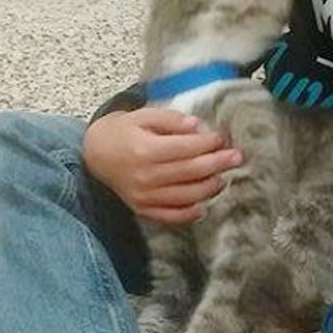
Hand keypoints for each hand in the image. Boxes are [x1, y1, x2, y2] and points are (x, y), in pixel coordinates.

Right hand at [82, 108, 242, 224]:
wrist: (96, 154)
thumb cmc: (123, 132)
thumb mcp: (142, 116)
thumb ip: (170, 119)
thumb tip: (197, 127)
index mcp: (145, 150)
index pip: (186, 148)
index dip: (208, 143)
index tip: (221, 138)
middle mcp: (145, 175)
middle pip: (191, 171)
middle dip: (218, 163)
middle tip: (237, 157)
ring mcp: (144, 195)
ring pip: (186, 196)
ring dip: (209, 188)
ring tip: (222, 178)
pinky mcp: (142, 209)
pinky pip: (171, 216)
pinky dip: (190, 214)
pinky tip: (203, 205)